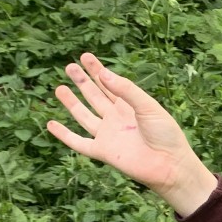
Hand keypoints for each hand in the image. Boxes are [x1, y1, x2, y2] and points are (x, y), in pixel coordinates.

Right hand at [47, 53, 217, 215]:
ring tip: (60, 88)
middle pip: (95, 96)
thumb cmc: (166, 135)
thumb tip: (103, 72)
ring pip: (84, 116)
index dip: (97, 70)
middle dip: (83, 81)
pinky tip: (51, 125)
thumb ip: (126, 90)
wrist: (170, 165)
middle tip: (69, 66)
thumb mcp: (148, 106)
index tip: (85, 56)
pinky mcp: (103, 152)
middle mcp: (117, 119)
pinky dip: (64, 135)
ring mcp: (108, 135)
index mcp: (130, 106)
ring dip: (72, 103)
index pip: (110, 84)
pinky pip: (79, 143)